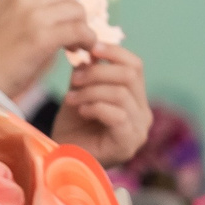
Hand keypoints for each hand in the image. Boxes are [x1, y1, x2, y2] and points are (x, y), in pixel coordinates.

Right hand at [0, 0, 92, 98]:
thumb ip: (9, 17)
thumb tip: (30, 22)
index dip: (57, 0)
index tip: (58, 19)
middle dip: (72, 12)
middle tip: (71, 34)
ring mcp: (32, 16)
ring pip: (76, 9)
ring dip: (82, 26)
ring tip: (76, 46)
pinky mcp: (42, 37)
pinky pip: (79, 30)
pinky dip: (87, 40)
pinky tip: (82, 51)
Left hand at [54, 44, 148, 166]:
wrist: (61, 158)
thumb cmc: (72, 128)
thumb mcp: (80, 91)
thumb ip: (89, 71)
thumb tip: (90, 46)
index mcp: (136, 100)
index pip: (136, 66)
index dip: (114, 52)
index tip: (91, 48)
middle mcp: (143, 115)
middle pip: (130, 76)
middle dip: (98, 72)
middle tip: (74, 79)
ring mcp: (139, 131)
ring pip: (121, 93)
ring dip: (91, 91)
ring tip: (71, 98)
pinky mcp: (129, 144)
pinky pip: (117, 114)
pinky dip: (95, 107)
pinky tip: (80, 111)